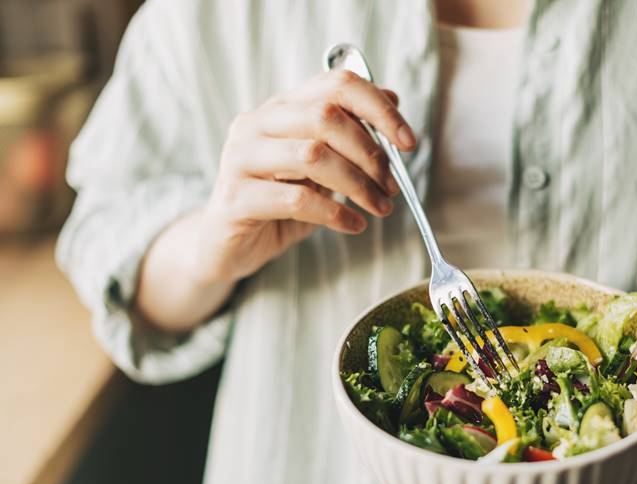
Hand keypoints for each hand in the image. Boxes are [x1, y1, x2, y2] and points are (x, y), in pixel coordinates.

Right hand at [194, 70, 415, 284]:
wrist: (228, 246)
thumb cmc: (279, 203)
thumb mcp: (321, 167)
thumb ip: (349, 134)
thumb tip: (392, 99)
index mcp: (280, 108)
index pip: (335, 85)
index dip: (378, 108)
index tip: (407, 141)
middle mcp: (256, 123)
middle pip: (326, 116)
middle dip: (370, 153)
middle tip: (391, 185)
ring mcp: (240, 158)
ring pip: (312, 155)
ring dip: (357, 184)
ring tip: (379, 208)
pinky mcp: (236, 197)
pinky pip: (296, 200)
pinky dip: (335, 213)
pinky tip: (353, 225)